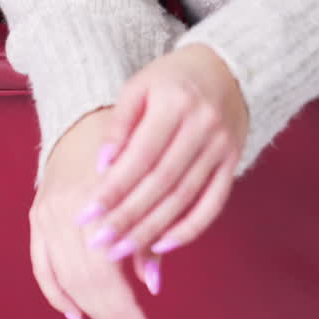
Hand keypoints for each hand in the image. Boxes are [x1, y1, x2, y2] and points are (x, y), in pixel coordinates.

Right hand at [30, 106, 156, 318]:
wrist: (86, 116)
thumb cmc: (129, 148)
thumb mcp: (148, 185)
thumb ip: (148, 234)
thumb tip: (154, 284)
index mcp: (94, 203)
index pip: (108, 274)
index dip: (127, 310)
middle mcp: (64, 212)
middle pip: (86, 283)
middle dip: (115, 317)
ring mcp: (45, 217)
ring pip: (64, 280)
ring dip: (92, 312)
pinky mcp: (35, 219)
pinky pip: (42, 268)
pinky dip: (59, 295)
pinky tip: (79, 316)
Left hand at [76, 42, 246, 295]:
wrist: (229, 69)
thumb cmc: (173, 79)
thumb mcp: (140, 86)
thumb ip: (119, 125)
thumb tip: (102, 168)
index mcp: (175, 104)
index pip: (140, 156)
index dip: (113, 189)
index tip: (85, 215)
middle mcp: (202, 127)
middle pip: (161, 182)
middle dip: (128, 217)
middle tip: (98, 243)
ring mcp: (222, 148)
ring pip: (184, 198)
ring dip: (152, 229)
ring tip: (122, 249)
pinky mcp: (233, 164)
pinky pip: (213, 204)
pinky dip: (189, 228)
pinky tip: (163, 245)